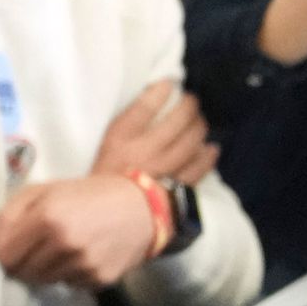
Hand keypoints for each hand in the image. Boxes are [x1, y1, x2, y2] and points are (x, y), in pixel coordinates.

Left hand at [0, 176, 158, 290]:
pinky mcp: (99, 279)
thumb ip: (12, 213)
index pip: (5, 254)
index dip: (4, 252)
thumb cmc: (84, 195)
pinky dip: (68, 275)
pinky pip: (68, 285)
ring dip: (44, 270)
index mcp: (47, 216)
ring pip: (43, 281)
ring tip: (59, 251)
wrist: (138, 208)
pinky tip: (80, 257)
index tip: (12, 247)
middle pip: (22, 272)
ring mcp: (84, 264)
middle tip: (35, 249)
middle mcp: (65, 243)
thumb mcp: (43, 190)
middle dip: (23, 263)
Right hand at [93, 77, 216, 187]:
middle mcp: (143, 152)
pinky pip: (199, 168)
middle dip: (188, 106)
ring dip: (200, 126)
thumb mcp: (96, 151)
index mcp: (118, 141)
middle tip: (191, 101)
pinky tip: (211, 148)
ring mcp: (162, 172)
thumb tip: (141, 106)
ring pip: (192, 141)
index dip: (160, 91)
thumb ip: (116, 131)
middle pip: (176, 121)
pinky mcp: (174, 190)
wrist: (101, 222)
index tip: (168, 83)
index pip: (144, 106)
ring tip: (200, 121)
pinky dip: (208, 156)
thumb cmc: (95, 184)